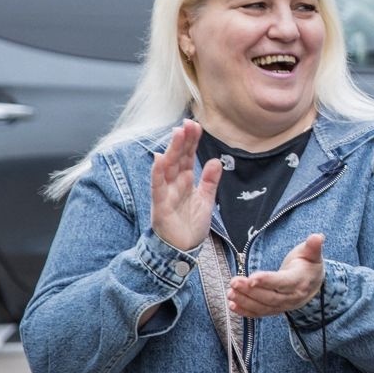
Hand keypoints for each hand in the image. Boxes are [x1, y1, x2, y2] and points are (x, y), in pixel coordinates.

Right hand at [151, 120, 220, 252]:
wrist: (182, 250)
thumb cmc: (191, 225)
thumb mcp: (206, 200)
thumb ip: (210, 181)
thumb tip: (216, 161)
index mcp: (185, 181)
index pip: (188, 157)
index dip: (191, 141)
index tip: (196, 125)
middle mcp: (174, 184)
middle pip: (178, 158)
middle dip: (183, 140)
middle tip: (188, 123)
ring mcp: (166, 193)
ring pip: (168, 168)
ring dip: (172, 150)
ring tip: (177, 134)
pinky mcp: (160, 206)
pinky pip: (157, 187)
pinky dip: (158, 173)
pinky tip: (159, 159)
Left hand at [229, 233, 324, 316]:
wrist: (313, 284)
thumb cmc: (309, 265)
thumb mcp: (312, 254)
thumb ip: (313, 246)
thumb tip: (318, 237)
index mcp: (300, 281)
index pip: (282, 282)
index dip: (267, 281)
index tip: (252, 278)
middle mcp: (292, 297)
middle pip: (269, 297)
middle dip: (250, 291)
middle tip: (234, 282)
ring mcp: (283, 306)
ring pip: (262, 307)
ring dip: (245, 301)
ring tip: (230, 292)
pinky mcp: (274, 310)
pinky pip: (259, 313)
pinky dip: (245, 311)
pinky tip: (232, 305)